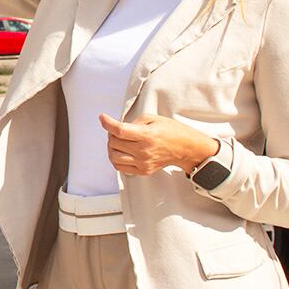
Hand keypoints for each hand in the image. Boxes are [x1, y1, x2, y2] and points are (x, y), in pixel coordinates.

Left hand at [98, 113, 217, 176]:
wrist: (185, 149)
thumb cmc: (171, 131)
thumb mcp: (153, 118)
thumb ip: (134, 122)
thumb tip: (118, 127)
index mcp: (147, 135)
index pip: (120, 131)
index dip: (108, 123)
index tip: (103, 118)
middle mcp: (144, 151)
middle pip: (114, 143)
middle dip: (111, 134)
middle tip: (116, 130)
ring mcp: (143, 163)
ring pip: (114, 157)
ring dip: (111, 147)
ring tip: (118, 141)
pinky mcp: (143, 171)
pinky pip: (120, 167)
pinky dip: (116, 158)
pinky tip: (121, 151)